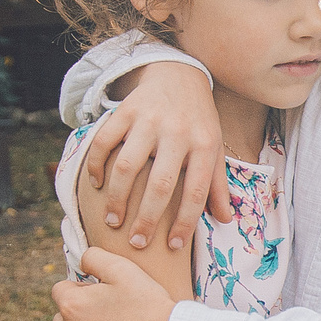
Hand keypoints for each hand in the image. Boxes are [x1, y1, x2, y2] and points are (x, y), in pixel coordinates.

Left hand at [52, 250, 179, 320]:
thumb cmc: (148, 304)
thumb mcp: (123, 268)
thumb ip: (93, 257)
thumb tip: (81, 262)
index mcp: (70, 305)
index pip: (60, 291)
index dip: (82, 290)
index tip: (104, 297)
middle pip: (62, 320)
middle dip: (80, 317)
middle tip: (111, 318)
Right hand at [83, 63, 227, 250]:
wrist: (178, 75)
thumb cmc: (198, 121)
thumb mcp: (214, 148)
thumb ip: (217, 184)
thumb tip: (225, 220)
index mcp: (203, 144)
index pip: (196, 191)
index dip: (186, 222)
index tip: (173, 246)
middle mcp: (177, 132)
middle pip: (160, 184)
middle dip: (147, 219)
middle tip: (137, 243)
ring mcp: (149, 120)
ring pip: (127, 167)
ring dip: (117, 199)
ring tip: (113, 221)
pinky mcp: (125, 110)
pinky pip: (104, 142)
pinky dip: (96, 166)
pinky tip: (96, 186)